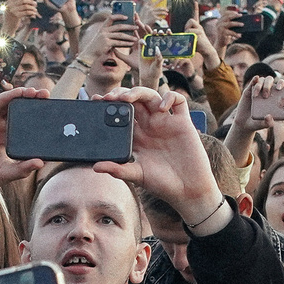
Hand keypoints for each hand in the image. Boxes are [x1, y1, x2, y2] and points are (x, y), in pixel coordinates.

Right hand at [0, 87, 43, 218]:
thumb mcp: (5, 173)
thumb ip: (22, 168)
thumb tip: (41, 162)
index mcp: (7, 141)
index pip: (24, 124)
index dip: (37, 117)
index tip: (52, 112)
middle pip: (17, 111)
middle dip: (31, 102)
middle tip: (47, 95)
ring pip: (6, 105)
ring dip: (20, 96)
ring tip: (35, 92)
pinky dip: (6, 97)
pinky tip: (18, 92)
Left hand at [97, 88, 223, 225]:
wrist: (188, 191)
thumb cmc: (163, 185)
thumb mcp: (137, 176)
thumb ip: (118, 170)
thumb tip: (95, 167)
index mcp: (137, 137)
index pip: (121, 114)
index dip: (110, 105)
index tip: (96, 102)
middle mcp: (150, 126)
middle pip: (134, 101)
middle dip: (120, 94)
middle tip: (109, 97)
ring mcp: (166, 123)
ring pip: (151, 97)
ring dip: (139, 92)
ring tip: (128, 98)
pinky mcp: (183, 123)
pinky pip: (178, 102)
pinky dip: (170, 98)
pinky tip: (162, 108)